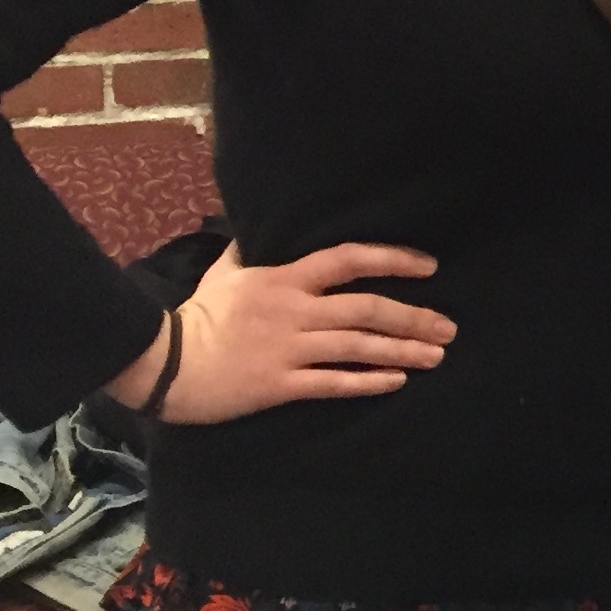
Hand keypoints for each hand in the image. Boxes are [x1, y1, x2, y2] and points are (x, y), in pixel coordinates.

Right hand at [99, 241, 451, 422]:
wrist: (162, 364)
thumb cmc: (196, 316)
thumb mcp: (226, 272)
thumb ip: (252, 251)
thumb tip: (263, 225)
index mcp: (285, 280)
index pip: (348, 259)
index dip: (393, 259)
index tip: (429, 266)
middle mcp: (294, 311)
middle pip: (367, 309)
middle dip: (414, 317)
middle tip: (448, 327)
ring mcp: (288, 349)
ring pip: (358, 347)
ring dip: (403, 350)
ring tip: (437, 355)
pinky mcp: (279, 385)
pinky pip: (333, 383)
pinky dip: (368, 382)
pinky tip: (397, 381)